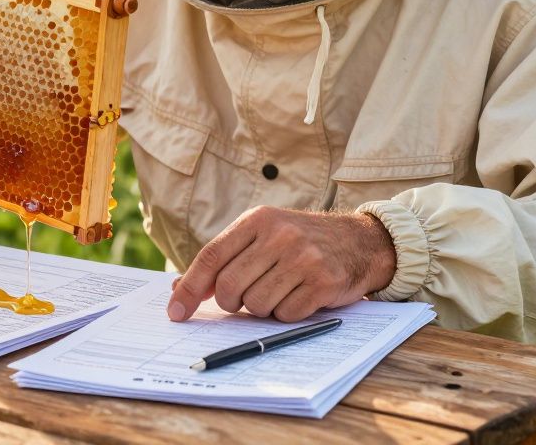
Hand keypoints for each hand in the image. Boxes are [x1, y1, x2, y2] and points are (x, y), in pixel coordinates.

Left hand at [167, 206, 395, 322]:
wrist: (359, 241)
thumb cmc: (300, 243)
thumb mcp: (262, 237)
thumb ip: (224, 260)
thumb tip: (179, 291)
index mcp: (257, 220)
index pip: (211, 257)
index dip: (190, 287)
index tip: (175, 312)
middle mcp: (279, 235)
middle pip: (229, 287)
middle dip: (230, 303)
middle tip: (243, 299)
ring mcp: (303, 257)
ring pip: (255, 305)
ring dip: (262, 308)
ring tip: (280, 291)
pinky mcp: (323, 281)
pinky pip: (285, 315)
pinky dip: (287, 313)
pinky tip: (300, 296)